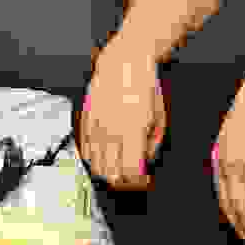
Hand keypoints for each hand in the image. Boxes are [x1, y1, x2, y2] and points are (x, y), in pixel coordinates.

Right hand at [80, 48, 164, 191]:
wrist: (123, 63)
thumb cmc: (144, 87)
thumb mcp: (159, 117)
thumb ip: (153, 144)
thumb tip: (144, 160)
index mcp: (132, 132)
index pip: (131, 171)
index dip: (138, 181)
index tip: (143, 180)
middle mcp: (111, 131)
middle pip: (111, 173)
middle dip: (123, 180)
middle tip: (130, 177)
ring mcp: (95, 126)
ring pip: (95, 164)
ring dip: (107, 171)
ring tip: (116, 168)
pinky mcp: (85, 121)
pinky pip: (85, 148)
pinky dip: (93, 158)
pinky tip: (102, 157)